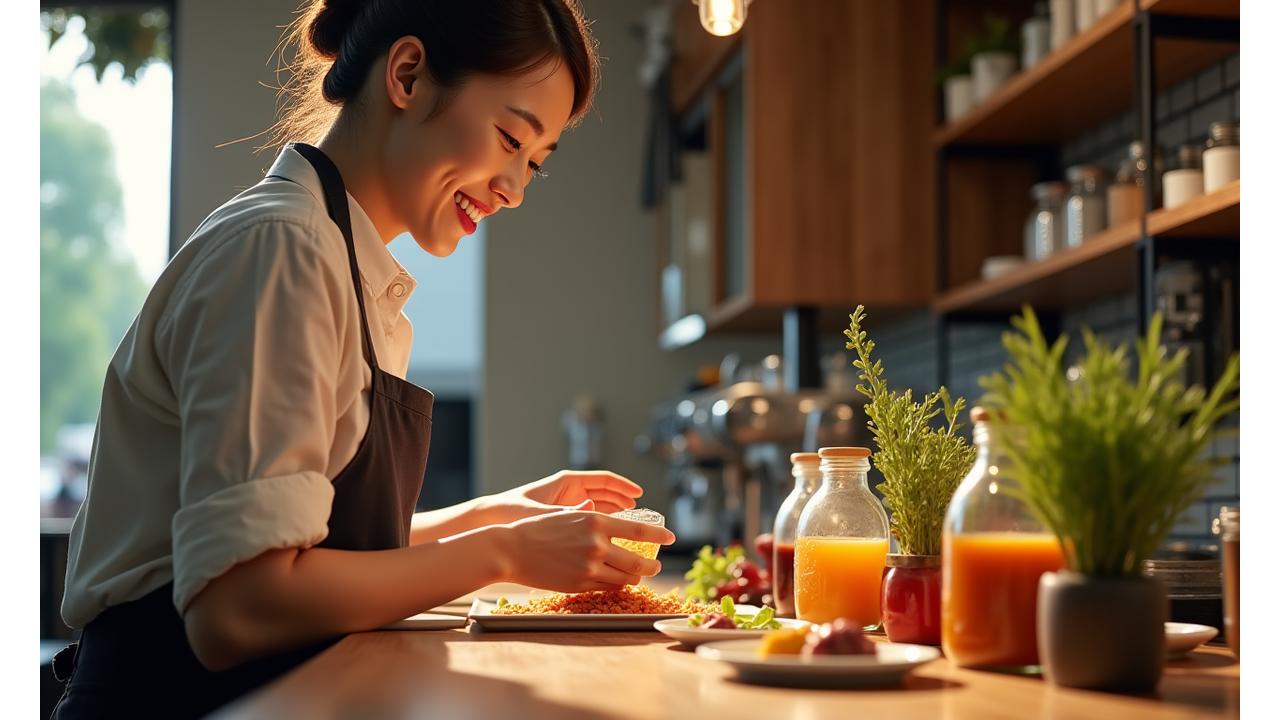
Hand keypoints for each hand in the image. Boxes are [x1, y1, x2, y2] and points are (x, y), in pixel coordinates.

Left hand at [483, 470, 643, 524]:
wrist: (491, 520)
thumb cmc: (512, 511)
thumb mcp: (541, 512)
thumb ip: (567, 512)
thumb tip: (593, 507)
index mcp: (566, 482)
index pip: (603, 480)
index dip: (624, 486)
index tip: (639, 494)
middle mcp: (570, 491)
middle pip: (606, 494)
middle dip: (624, 503)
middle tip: (643, 514)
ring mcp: (568, 505)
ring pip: (600, 508)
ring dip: (616, 516)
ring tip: (632, 528)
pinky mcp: (564, 520)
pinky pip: (590, 520)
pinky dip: (602, 528)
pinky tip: (613, 540)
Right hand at [497, 505, 676, 591]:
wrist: (511, 550)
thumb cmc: (538, 529)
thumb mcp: (569, 515)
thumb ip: (594, 520)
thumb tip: (616, 525)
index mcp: (596, 522)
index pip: (639, 530)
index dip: (659, 535)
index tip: (672, 537)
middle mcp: (596, 544)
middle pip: (638, 561)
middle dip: (652, 565)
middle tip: (656, 565)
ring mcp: (589, 567)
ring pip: (625, 578)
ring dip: (636, 578)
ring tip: (639, 575)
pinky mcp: (579, 584)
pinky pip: (608, 587)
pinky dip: (617, 585)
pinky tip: (618, 581)